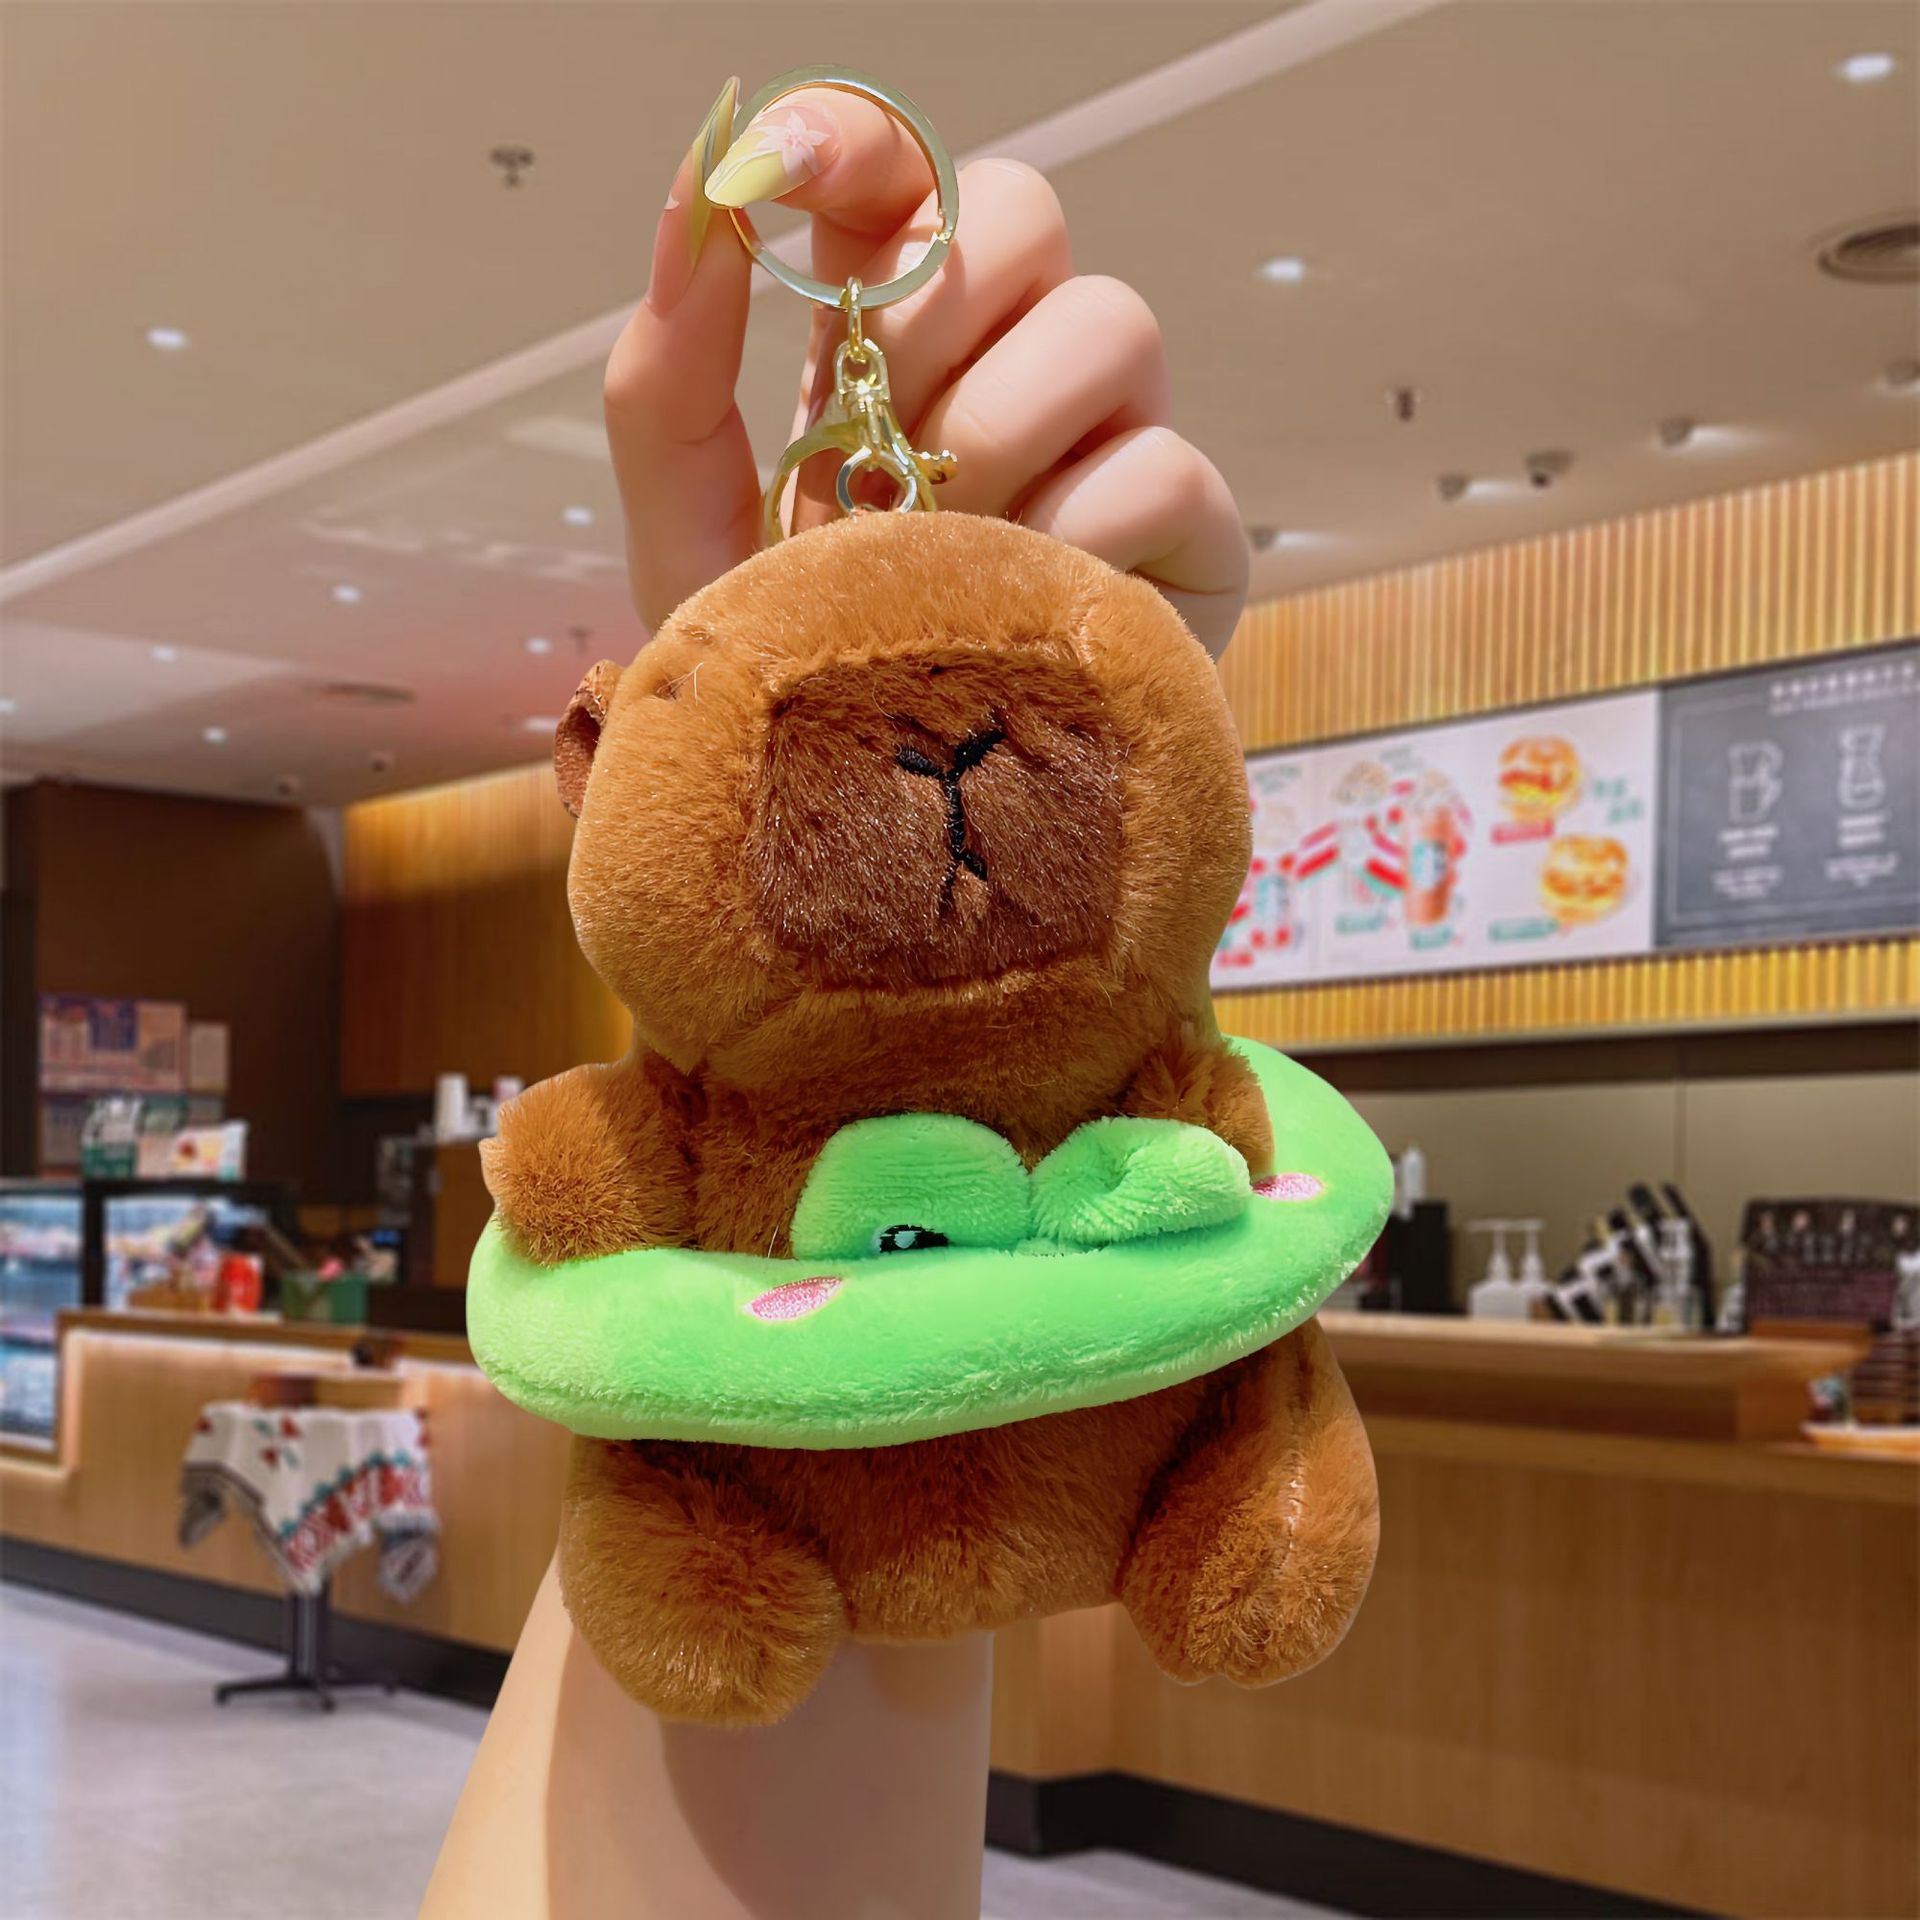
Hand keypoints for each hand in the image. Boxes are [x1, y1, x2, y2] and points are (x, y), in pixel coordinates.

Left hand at [604, 80, 1249, 656]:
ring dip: (999, 434)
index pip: (900, 176)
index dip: (850, 139)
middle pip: (1025, 207)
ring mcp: (1107, 447)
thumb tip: (695, 198)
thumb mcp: (690, 541)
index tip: (775, 174)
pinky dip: (1072, 540)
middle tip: (873, 444)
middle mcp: (1007, 369)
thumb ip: (668, 382)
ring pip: (1112, 321)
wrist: (878, 842)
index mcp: (884, 347)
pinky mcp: (1188, 539)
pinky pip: (1160, 468)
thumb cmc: (790, 685)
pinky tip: (1020, 611)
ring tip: (941, 551)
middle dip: (932, 312)